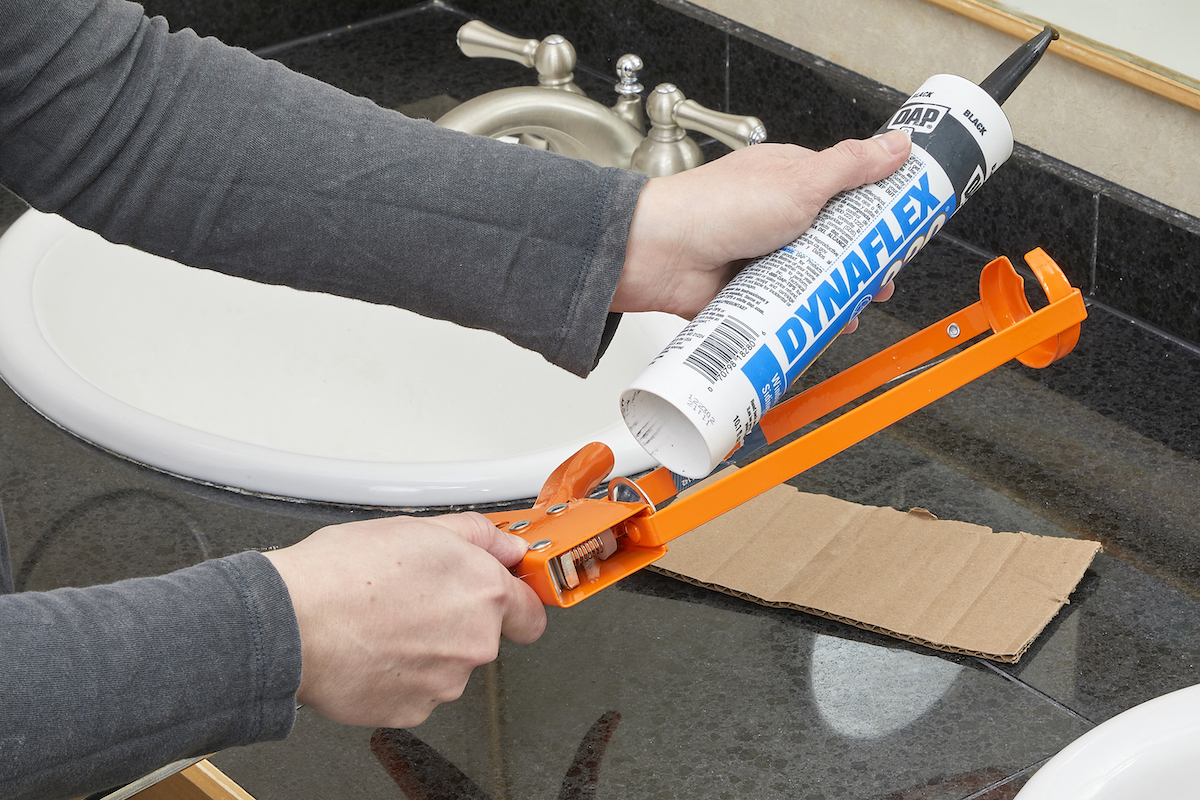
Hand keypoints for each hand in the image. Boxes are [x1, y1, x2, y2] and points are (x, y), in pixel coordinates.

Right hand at [263, 512, 545, 727]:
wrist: (290, 622)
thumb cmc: (343, 573)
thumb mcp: (419, 527)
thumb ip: (477, 535)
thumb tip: (505, 544)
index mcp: (483, 593)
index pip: (531, 611)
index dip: (516, 602)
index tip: (507, 600)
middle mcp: (474, 642)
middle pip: (481, 635)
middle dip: (455, 619)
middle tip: (410, 598)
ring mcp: (444, 681)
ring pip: (446, 663)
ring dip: (424, 647)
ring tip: (381, 621)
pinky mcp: (411, 710)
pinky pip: (416, 690)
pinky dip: (398, 674)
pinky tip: (371, 649)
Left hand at [613, 129, 911, 318]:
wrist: (660, 255)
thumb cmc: (715, 207)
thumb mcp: (799, 180)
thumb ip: (851, 165)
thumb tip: (896, 145)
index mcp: (791, 180)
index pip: (848, 195)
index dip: (878, 214)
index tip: (904, 231)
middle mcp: (778, 217)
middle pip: (835, 244)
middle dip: (863, 264)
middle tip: (882, 279)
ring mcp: (763, 257)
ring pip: (814, 279)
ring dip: (837, 294)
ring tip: (855, 307)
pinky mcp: (749, 293)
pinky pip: (786, 308)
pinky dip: (805, 317)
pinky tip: (820, 324)